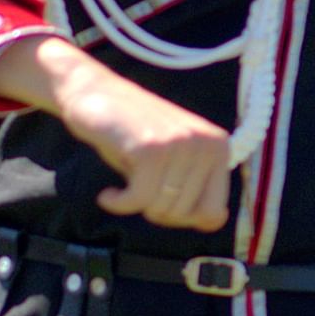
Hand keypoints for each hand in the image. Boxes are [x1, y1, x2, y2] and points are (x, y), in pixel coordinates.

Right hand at [0, 35, 232, 230]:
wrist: (96, 93)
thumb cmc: (134, 133)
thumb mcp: (173, 162)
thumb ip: (196, 189)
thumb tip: (215, 223)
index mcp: (218, 146)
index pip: (213, 212)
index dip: (182, 218)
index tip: (160, 202)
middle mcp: (206, 142)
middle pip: (184, 214)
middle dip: (155, 211)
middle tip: (137, 187)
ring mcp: (180, 143)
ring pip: (161, 208)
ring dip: (135, 205)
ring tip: (125, 183)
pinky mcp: (151, 147)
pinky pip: (138, 199)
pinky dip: (118, 203)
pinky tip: (108, 194)